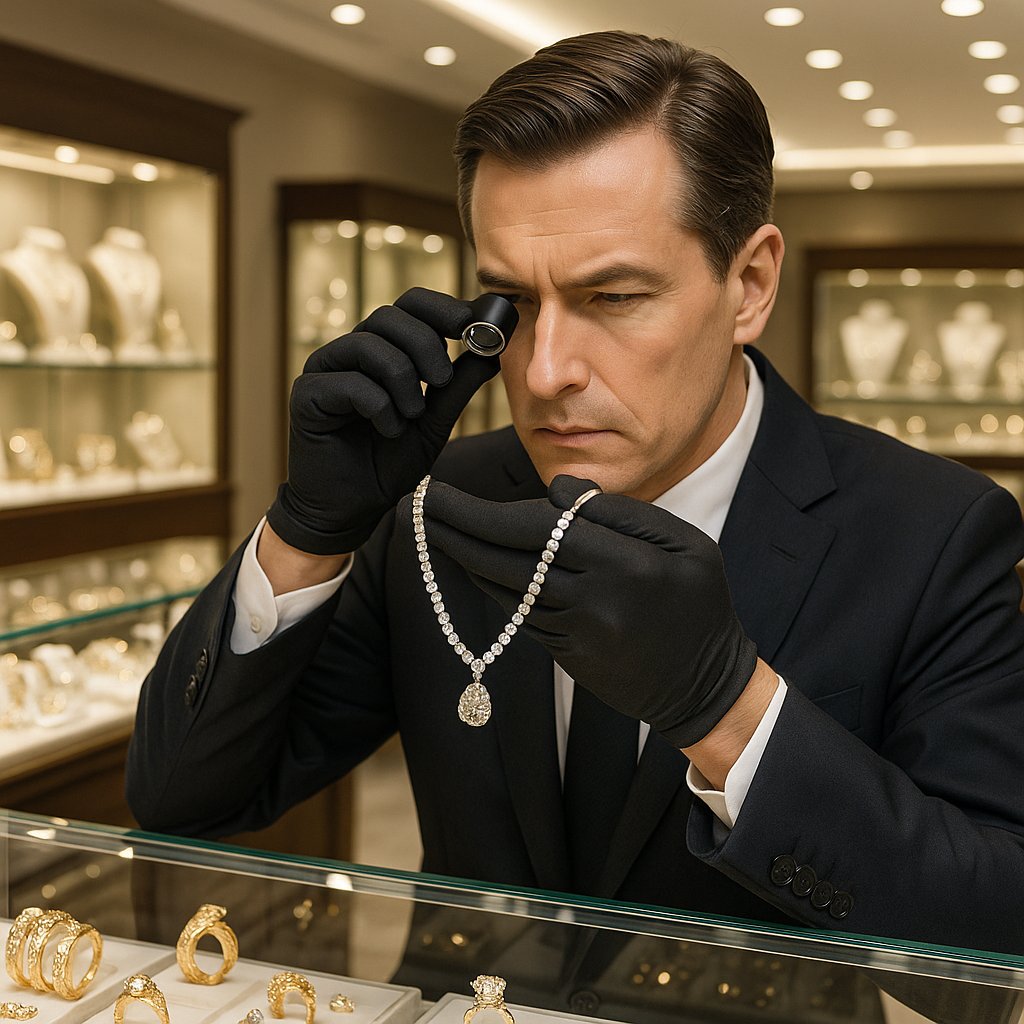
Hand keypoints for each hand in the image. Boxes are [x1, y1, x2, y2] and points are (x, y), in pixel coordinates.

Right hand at [267, 288, 499, 554]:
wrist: (353, 509)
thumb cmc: (388, 463)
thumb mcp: (435, 422)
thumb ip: (457, 387)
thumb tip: (491, 351)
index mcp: (382, 349)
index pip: (409, 306)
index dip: (442, 308)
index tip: (473, 324)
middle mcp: (350, 352)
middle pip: (389, 316)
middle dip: (425, 345)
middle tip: (441, 380)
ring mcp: (325, 370)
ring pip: (369, 346)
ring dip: (403, 381)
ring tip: (412, 415)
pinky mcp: (307, 395)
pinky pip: (350, 383)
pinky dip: (379, 407)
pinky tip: (387, 431)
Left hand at [420, 474, 757, 747]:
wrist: (707, 687)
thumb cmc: (700, 601)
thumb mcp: (684, 542)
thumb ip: (619, 512)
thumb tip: (554, 491)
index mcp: (625, 562)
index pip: (536, 528)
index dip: (482, 511)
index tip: (444, 493)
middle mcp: (594, 599)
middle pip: (507, 558)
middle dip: (456, 529)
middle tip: (418, 505)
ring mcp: (577, 632)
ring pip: (506, 589)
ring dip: (465, 558)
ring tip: (434, 530)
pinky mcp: (566, 654)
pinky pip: (520, 614)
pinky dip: (492, 586)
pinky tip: (472, 564)